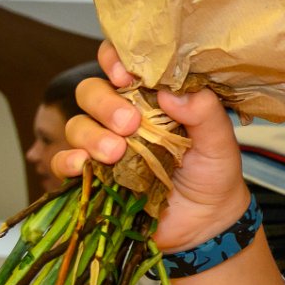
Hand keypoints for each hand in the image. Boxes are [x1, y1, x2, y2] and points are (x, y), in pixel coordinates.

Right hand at [56, 40, 250, 251]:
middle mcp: (123, 117)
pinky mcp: (93, 176)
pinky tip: (84, 165)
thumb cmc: (213, 174)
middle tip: (130, 123)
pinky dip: (68, 161)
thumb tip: (172, 92)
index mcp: (152, 99)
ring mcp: (105, 146)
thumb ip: (205, 113)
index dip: (115, 61)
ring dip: (91, 135)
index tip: (126, 74)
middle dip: (105, 103)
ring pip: (77, 125)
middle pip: (92, 92)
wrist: (207, 223)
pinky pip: (64, 162)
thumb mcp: (220, 142)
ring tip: (117, 152)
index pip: (122, 65)